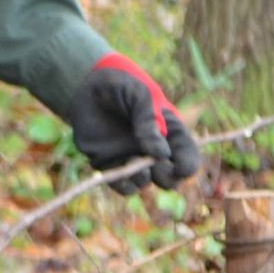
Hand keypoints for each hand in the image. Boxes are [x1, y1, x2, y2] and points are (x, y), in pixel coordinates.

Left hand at [67, 53, 202, 193]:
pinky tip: (121, 172)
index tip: (179, 166)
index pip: (187, 156)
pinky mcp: (111, 165)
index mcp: (169, 131)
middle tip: (156, 163)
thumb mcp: (140, 95)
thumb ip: (150, 121)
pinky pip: (123, 186)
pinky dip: (125, 185)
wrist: (86, 86)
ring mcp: (132, 158)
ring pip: (146, 183)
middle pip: (170, 178)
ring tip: (133, 159)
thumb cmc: (119, 85)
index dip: (187, 166)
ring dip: (143, 177)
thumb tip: (162, 155)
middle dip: (168, 177)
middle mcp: (153, 149)